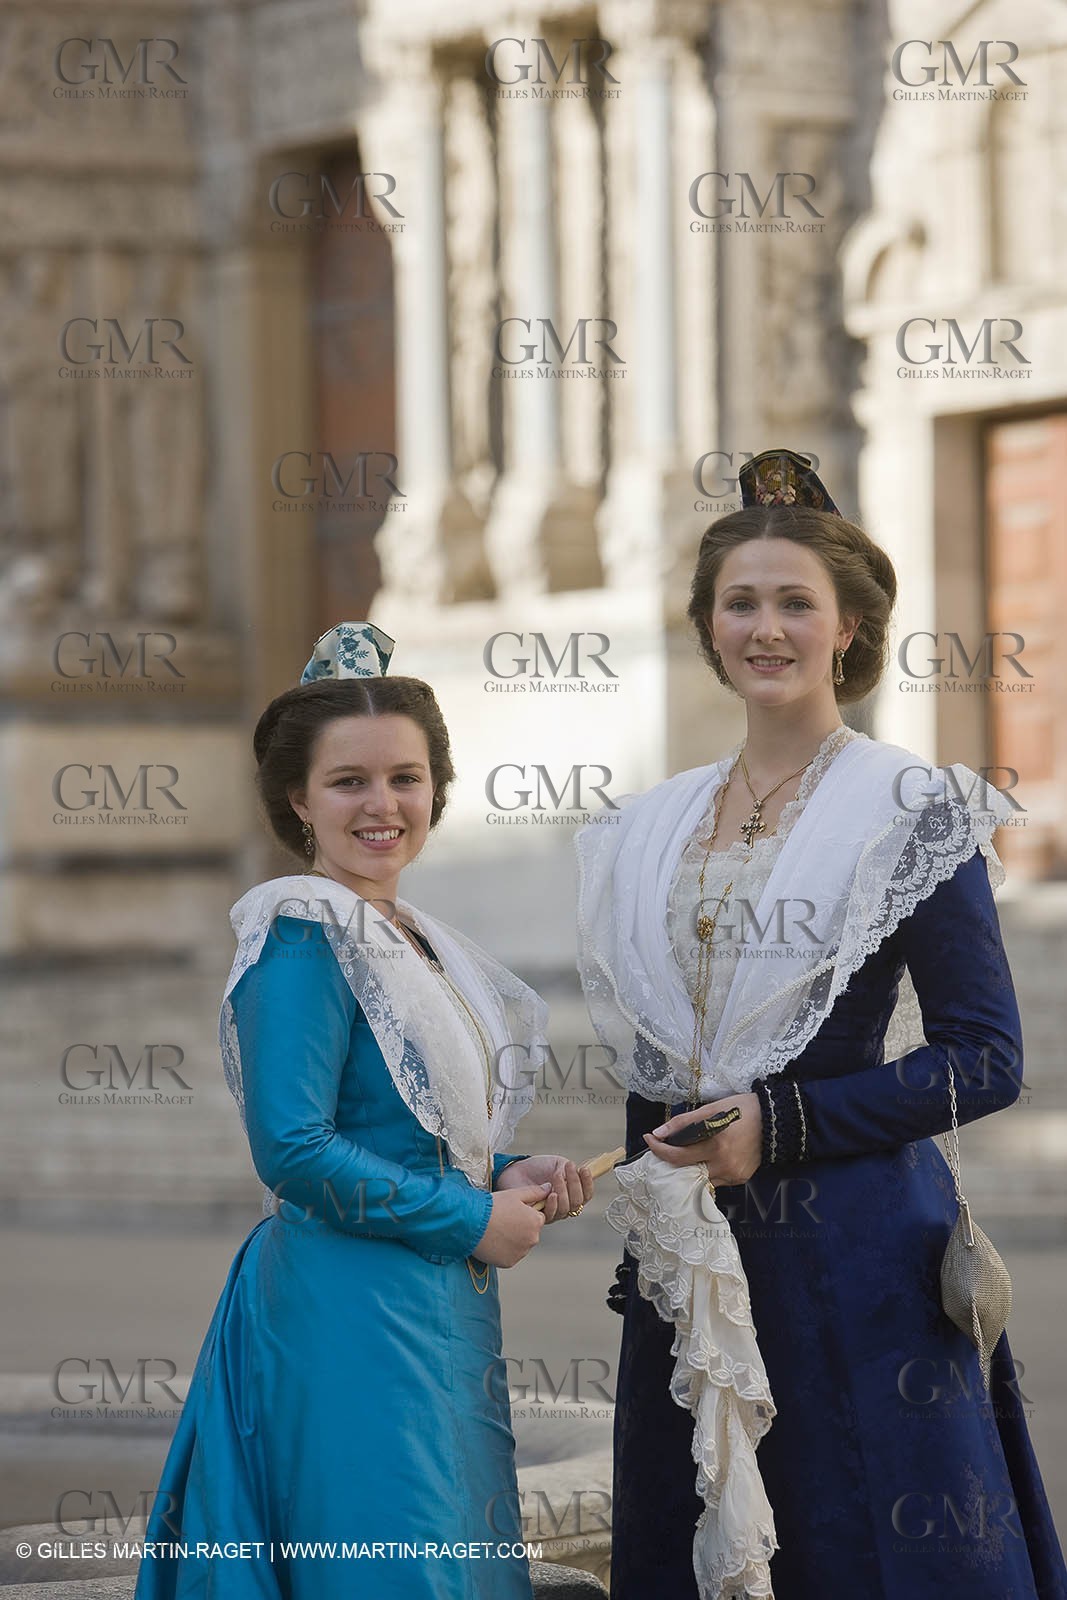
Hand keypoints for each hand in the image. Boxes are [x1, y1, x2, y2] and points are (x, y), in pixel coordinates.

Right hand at [472, 1185, 549, 1267]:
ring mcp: (521, 1252)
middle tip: (502, 1221)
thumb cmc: (493, 1206)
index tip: (511, 1211)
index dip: (524, 1213)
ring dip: (513, 1240)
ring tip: (497, 1230)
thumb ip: (535, 1192)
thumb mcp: (514, 1194)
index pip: (537, 1218)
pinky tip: (494, 1241)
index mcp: (536, 1221)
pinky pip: (510, 1255)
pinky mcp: (509, 1262)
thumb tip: (549, 1188)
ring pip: (520, 1245)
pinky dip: (504, 1251)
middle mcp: (533, 1239)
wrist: (472, 1223)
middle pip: (530, 1233)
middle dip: (520, 1228)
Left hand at [495, 1154, 593, 1222]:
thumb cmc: (538, 1167)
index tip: (584, 1169)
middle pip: (578, 1202)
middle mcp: (565, 1205)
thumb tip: (575, 1179)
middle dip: (575, 1184)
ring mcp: (553, 1212)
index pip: (586, 1194)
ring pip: (566, 1209)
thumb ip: (569, 1171)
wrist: (517, 1170)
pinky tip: (551, 1193)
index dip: (588, 1183)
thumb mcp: (558, 1164)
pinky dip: (554, 1204)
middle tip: (567, 1168)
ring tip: (556, 1176)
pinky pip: (552, 1215)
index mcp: (572, 1192)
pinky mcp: (539, 1217)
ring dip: (564, 1191)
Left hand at [642, 1094, 761, 1185]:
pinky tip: (706, 1157)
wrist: (775, 1119)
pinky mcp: (741, 1178)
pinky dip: (707, 1170)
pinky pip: (717, 1179)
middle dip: (672, 1162)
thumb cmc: (742, 1109)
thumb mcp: (712, 1109)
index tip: (648, 1139)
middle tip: (664, 1149)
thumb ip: (684, 1122)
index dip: (659, 1150)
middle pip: (687, 1172)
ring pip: (702, 1179)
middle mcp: (725, 1165)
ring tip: (685, 1152)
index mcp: (716, 1146)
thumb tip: (658, 1132)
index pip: (678, 1156)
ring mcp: (734, 1175)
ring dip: (690, 1168)